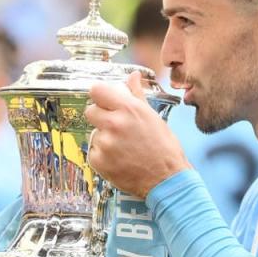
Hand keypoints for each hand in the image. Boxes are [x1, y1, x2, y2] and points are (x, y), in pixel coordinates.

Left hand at [85, 71, 189, 197]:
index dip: (100, 96)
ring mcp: (105, 143)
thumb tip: (132, 76)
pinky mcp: (99, 161)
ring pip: (93, 133)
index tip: (104, 101)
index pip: (97, 90)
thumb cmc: (164, 148)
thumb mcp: (153, 117)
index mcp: (129, 109)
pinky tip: (119, 159)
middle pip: (90, 111)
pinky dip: (103, 156)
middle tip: (116, 127)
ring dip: (104, 138)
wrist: (166, 180)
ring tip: (123, 148)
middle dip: (100, 117)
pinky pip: (93, 152)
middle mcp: (114, 124)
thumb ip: (137, 95)